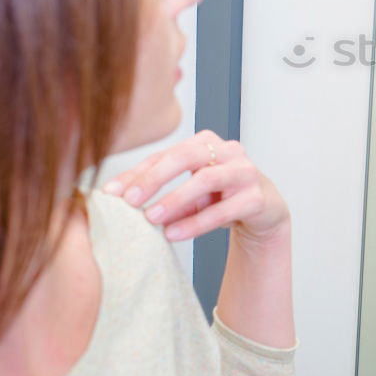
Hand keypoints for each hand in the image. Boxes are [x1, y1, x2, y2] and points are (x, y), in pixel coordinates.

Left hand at [102, 130, 289, 243]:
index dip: (137, 173)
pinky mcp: (257, 197)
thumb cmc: (221, 197)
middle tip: (130, 201)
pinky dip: (197, 222)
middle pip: (186, 156)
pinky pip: (224, 209)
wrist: (263, 211)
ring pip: (207, 179)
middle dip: (154, 178)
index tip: (112, 193)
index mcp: (205, 142)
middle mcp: (228, 150)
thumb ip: (160, 194)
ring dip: (175, 199)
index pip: (165, 154)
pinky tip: (175, 234)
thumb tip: (120, 202)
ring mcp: (245, 172)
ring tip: (151, 219)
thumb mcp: (187, 195)